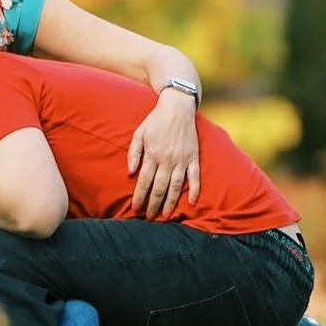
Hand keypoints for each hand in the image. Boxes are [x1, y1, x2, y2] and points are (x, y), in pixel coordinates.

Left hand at [127, 92, 200, 216]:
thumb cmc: (155, 120)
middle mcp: (167, 160)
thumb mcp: (139, 133)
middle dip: (153, 205)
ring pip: (175, 186)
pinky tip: (190, 202)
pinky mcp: (194, 157)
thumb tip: (130, 173)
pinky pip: (195, 177)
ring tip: (165, 216)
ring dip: (170, 202)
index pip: (144, 181)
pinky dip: (194, 190)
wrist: (177, 107)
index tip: (136, 208)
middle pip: (159, 188)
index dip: (140, 197)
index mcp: (152, 154)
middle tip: (149, 218)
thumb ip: (133, 153)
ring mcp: (182, 160)